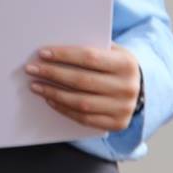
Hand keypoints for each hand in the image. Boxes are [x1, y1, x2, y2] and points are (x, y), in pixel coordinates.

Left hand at [26, 44, 140, 131]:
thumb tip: (56, 48)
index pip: (89, 57)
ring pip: (80, 102)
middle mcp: (127, 87)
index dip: (64, 55)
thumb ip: (92, 48)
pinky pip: (84, 118)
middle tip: (32, 69)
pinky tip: (50, 99)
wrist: (140, 90)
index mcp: (126, 64)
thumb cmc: (117, 67)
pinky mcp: (116, 124)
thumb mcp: (113, 52)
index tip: (42, 53)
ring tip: (36, 85)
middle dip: (53, 74)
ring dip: (54, 93)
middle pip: (82, 80)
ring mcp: (122, 108)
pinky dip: (64, 109)